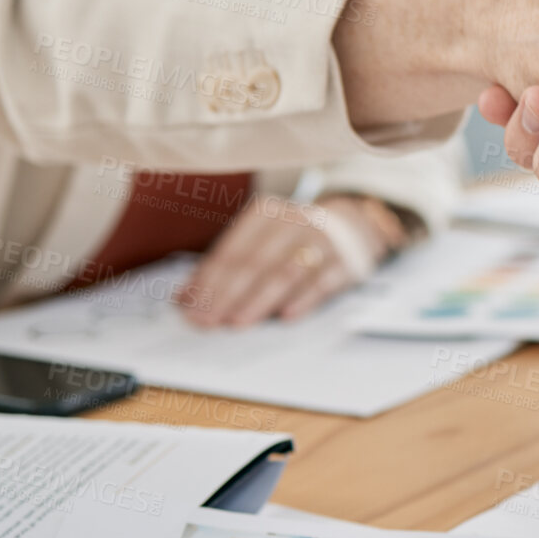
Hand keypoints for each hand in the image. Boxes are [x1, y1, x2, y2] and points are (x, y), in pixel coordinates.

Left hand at [176, 194, 401, 325]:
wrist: (355, 221)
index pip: (231, 251)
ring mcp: (321, 241)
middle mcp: (292, 223)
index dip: (209, 281)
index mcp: (265, 215)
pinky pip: (324, 281)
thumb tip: (184, 298)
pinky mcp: (347, 260)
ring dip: (260, 299)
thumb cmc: (295, 237)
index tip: (191, 308)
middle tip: (209, 321)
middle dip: (228, 294)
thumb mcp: (261, 241)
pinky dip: (305, 298)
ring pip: (286, 272)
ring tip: (239, 322)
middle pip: (255, 263)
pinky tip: (288, 316)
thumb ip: (225, 267)